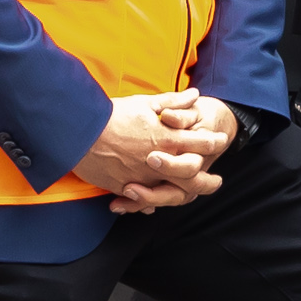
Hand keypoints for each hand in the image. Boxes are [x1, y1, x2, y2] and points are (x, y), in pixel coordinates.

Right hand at [73, 92, 223, 209]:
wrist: (80, 132)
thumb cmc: (111, 115)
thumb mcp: (144, 102)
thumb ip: (172, 101)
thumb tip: (194, 95)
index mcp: (165, 137)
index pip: (197, 142)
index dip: (211, 142)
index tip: (220, 141)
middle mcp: (158, 160)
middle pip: (191, 174)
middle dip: (207, 179)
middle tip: (216, 180)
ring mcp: (142, 177)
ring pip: (170, 191)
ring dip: (182, 193)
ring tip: (189, 194)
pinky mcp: (124, 187)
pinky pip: (142, 200)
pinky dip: (150, 202)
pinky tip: (155, 204)